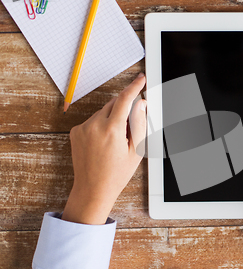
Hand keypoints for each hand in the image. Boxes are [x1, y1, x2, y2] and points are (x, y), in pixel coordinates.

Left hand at [61, 73, 146, 224]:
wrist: (92, 189)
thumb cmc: (117, 173)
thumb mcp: (136, 150)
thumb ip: (140, 124)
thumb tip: (141, 104)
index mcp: (112, 130)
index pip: (125, 99)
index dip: (135, 87)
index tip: (141, 79)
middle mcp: (94, 125)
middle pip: (113, 104)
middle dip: (124, 109)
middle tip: (130, 128)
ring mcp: (82, 128)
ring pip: (103, 111)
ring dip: (112, 118)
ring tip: (115, 141)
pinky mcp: (75, 132)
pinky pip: (93, 120)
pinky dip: (101, 125)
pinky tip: (104, 142)